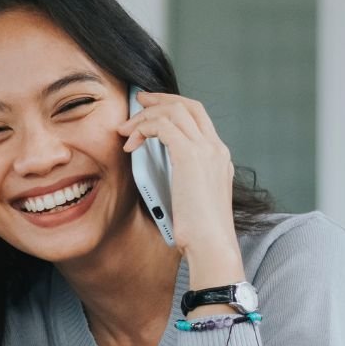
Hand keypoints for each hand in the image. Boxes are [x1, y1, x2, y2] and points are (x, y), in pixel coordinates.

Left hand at [116, 91, 245, 284]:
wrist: (212, 246)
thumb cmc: (199, 232)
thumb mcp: (194, 198)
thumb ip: (184, 178)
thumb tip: (161, 170)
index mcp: (219, 156)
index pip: (198, 117)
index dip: (174, 106)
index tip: (151, 108)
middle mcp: (216, 148)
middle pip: (188, 105)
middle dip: (160, 99)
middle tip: (137, 102)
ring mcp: (206, 150)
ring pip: (173, 111)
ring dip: (144, 117)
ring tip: (125, 130)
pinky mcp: (190, 156)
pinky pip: (162, 126)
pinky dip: (143, 129)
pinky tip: (131, 144)